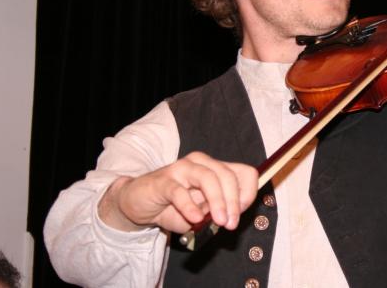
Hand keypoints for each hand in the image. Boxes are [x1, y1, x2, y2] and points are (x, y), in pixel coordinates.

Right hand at [98, 151, 257, 232]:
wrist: (138, 204)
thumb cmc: (172, 208)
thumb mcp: (201, 214)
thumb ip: (215, 213)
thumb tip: (229, 216)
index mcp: (215, 168)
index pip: (245, 173)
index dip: (248, 193)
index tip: (241, 214)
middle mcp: (201, 163)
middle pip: (227, 175)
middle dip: (234, 201)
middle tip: (231, 224)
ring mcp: (181, 169)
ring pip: (208, 177)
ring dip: (218, 201)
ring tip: (220, 221)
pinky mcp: (163, 181)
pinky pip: (179, 191)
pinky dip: (190, 206)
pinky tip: (194, 219)